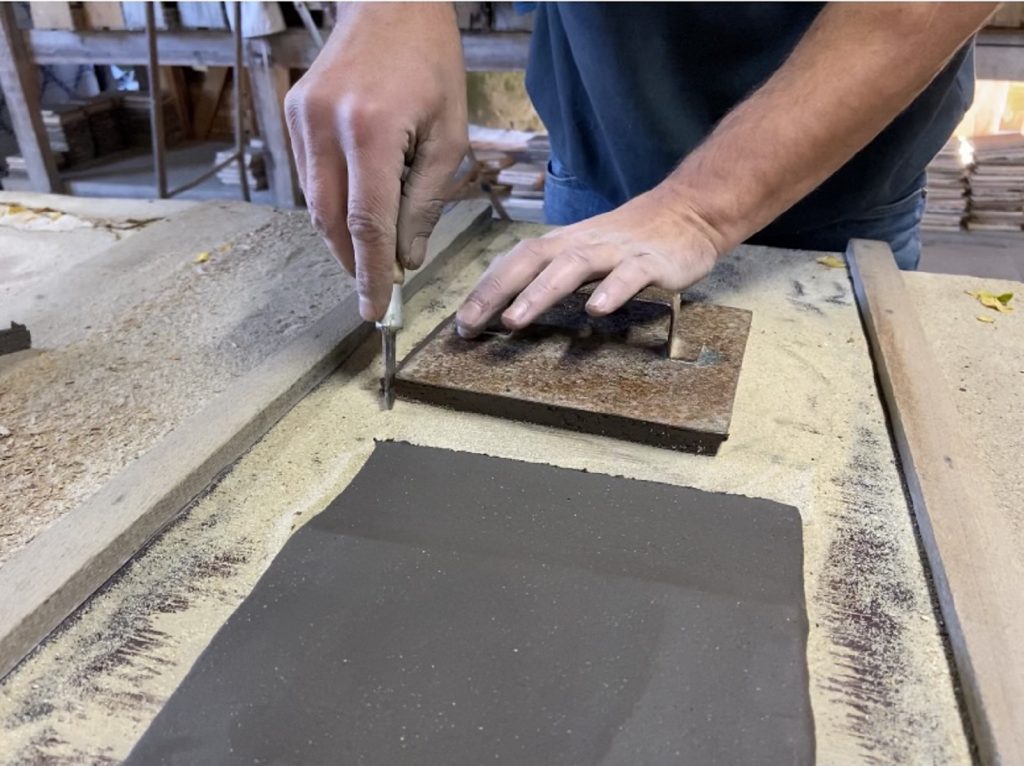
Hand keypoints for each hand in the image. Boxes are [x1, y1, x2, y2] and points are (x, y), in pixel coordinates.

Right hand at [284, 3, 467, 320]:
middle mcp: (326, 125)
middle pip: (331, 222)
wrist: (389, 1)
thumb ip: (426, 201)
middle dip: (353, 264)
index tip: (376, 310)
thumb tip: (407, 258)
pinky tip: (356, 212)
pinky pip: (309, 179)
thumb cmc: (431, 64)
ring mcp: (301, 118)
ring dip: (342, 238)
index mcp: (373, 129)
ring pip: (316, 205)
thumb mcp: (450, 135)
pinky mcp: (292, 114)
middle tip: (375, 291)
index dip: (371, 274)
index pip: (367, 223)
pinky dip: (332, 205)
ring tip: (373, 253)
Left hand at [455, 190, 725, 336]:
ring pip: (572, 266)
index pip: (515, 260)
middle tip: (469, 323)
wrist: (690, 211)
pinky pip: (629, 275)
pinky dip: (612, 291)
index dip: (485, 287)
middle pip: (532, 259)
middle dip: (496, 290)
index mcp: (564, 243)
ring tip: (514, 321)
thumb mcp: (586, 251)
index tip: (460, 321)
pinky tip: (596, 311)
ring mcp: (617, 251)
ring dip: (540, 292)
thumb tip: (507, 302)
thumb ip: (552, 272)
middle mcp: (583, 243)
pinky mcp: (651, 262)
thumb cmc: (630, 240)